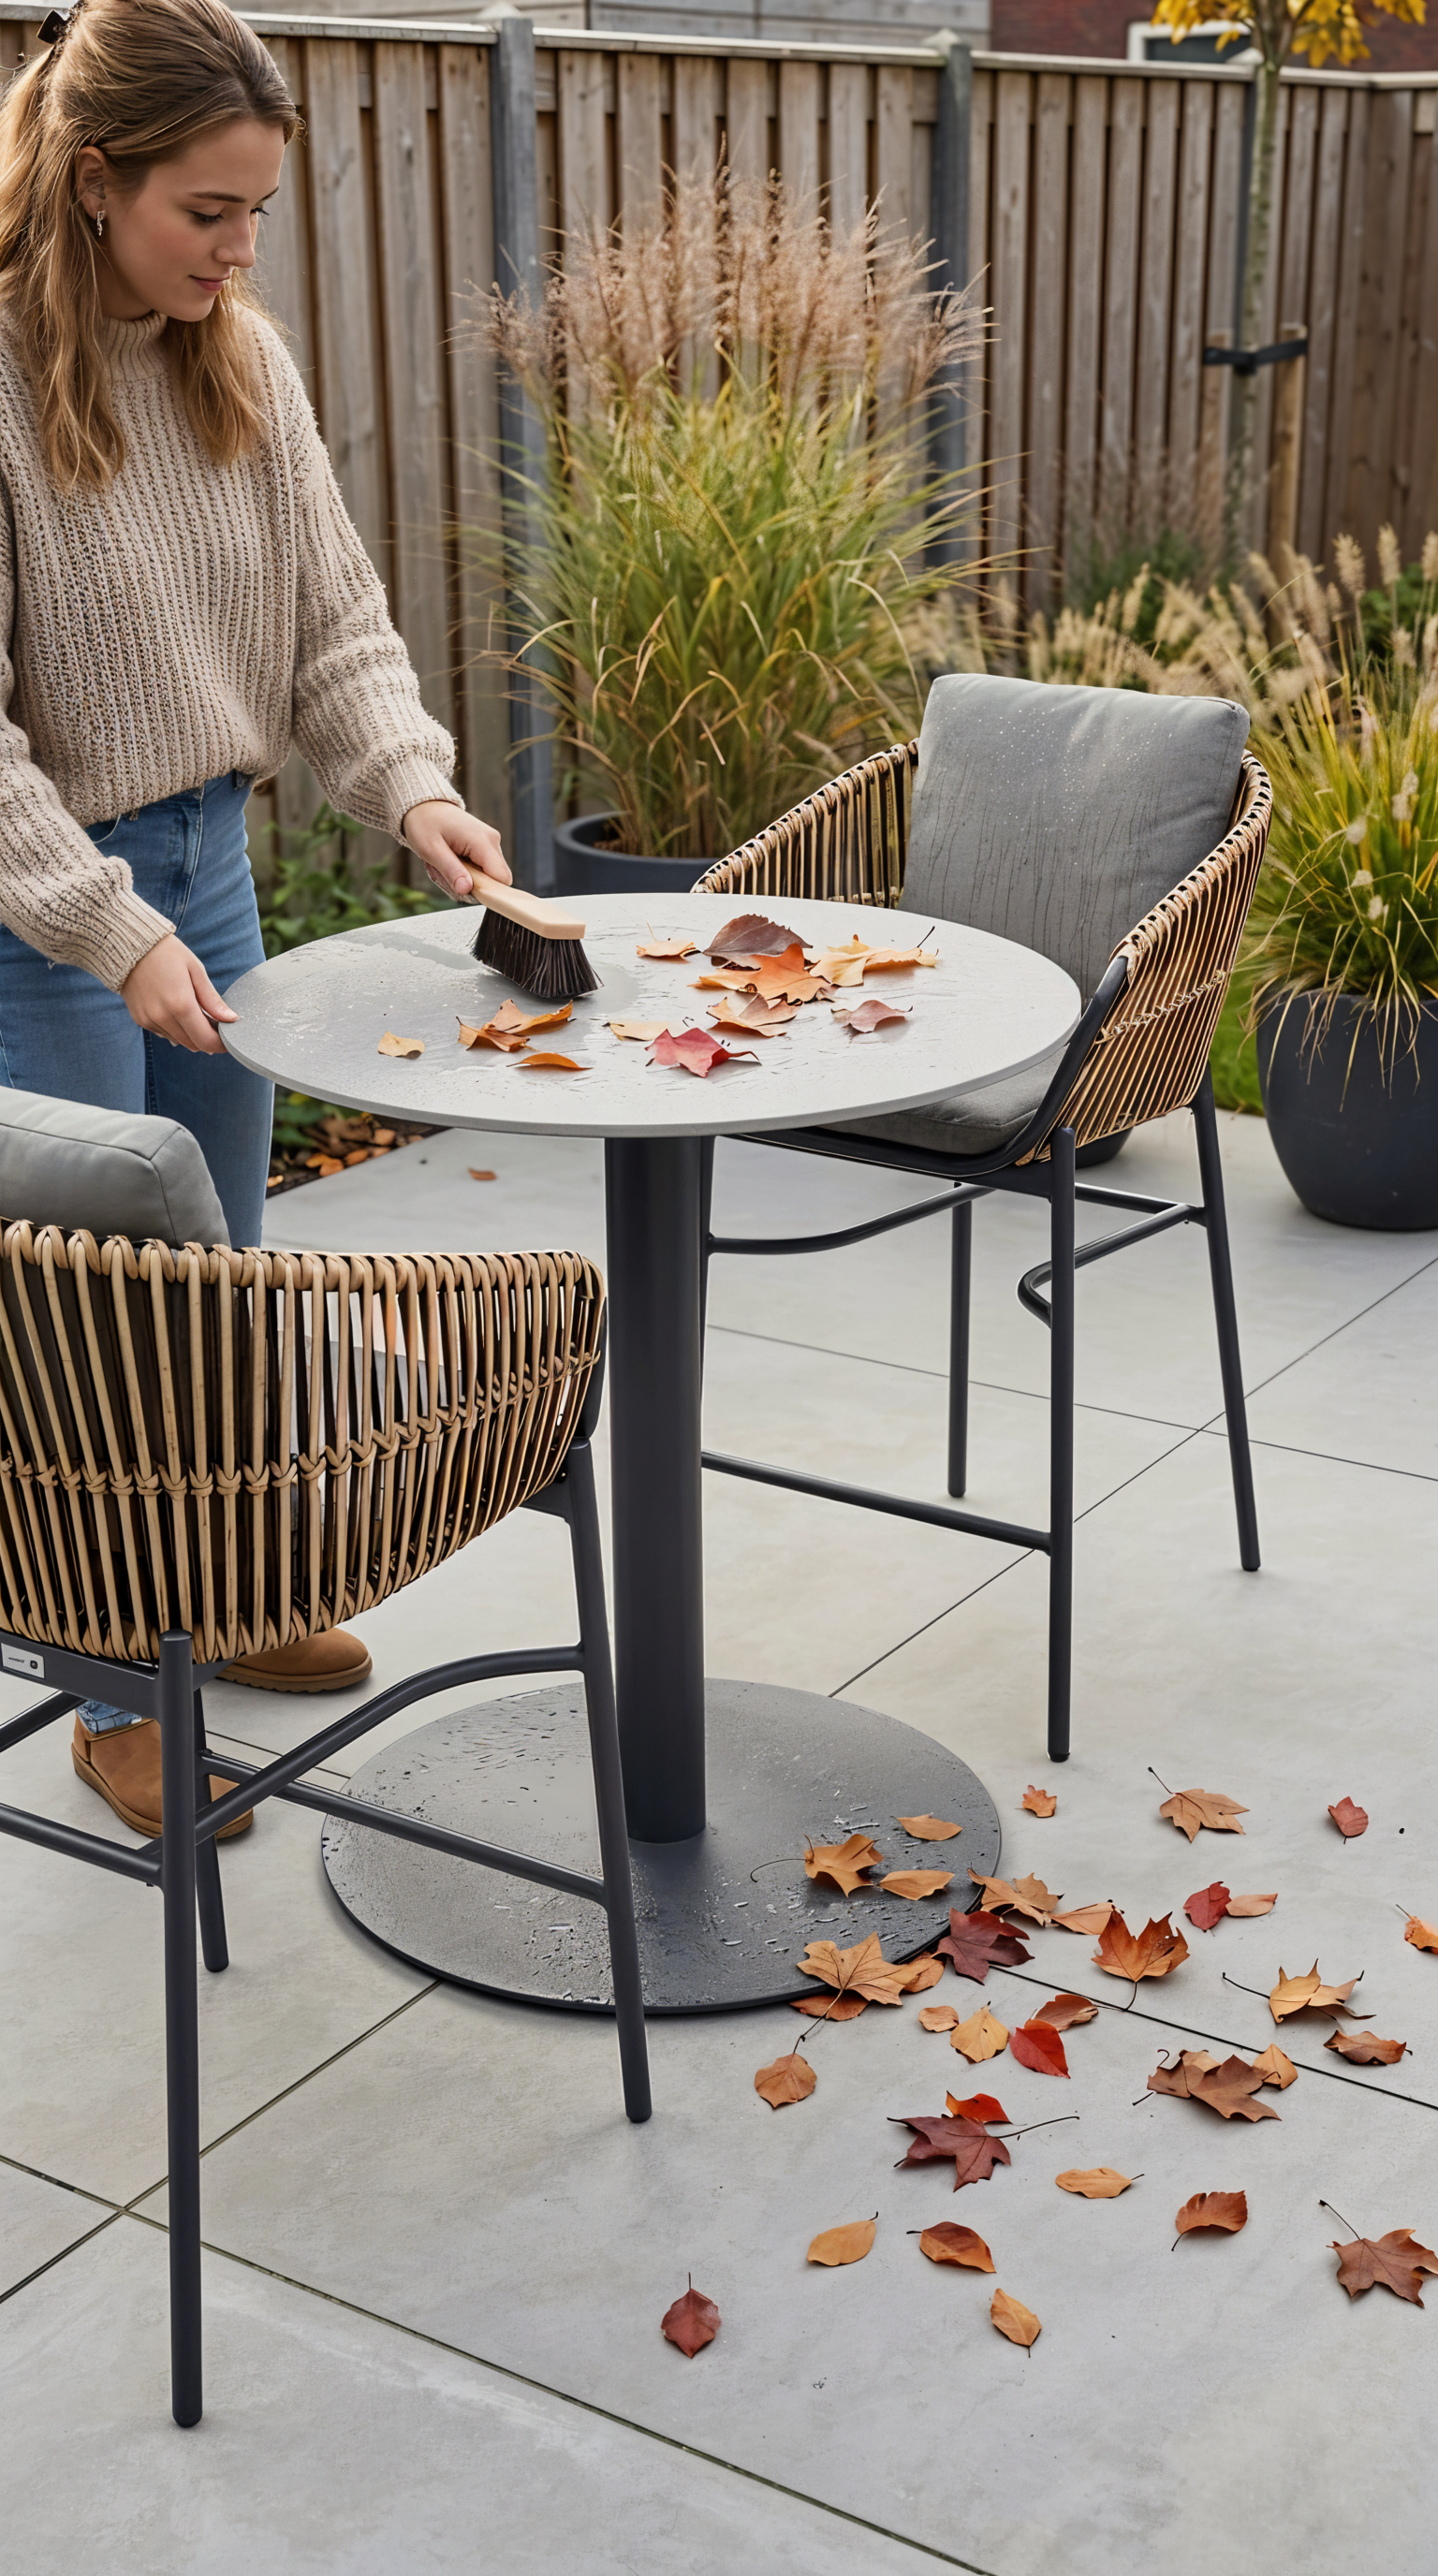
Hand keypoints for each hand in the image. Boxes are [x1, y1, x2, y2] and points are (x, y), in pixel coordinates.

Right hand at [120, 935, 233, 1054]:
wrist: (128, 944)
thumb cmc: (167, 953)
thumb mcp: (195, 970)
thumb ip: (212, 999)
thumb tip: (231, 1018)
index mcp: (181, 1004)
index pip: (206, 1040)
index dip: (221, 1044)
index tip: (229, 1038)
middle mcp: (163, 1017)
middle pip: (193, 1044)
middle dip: (208, 1039)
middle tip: (216, 1024)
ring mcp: (149, 1020)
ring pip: (179, 1041)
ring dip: (192, 1034)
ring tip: (198, 1014)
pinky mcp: (140, 1019)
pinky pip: (164, 1034)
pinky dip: (176, 1029)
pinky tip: (178, 1012)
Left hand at [403, 801, 510, 900]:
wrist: (424, 806)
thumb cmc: (425, 823)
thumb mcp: (431, 849)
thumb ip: (451, 870)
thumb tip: (466, 890)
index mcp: (482, 841)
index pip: (502, 878)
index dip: (487, 892)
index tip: (463, 890)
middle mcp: (492, 841)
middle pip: (494, 881)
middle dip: (470, 886)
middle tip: (444, 874)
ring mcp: (490, 843)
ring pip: (487, 877)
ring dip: (464, 879)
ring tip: (443, 865)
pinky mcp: (485, 846)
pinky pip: (482, 870)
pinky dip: (465, 873)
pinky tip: (449, 862)